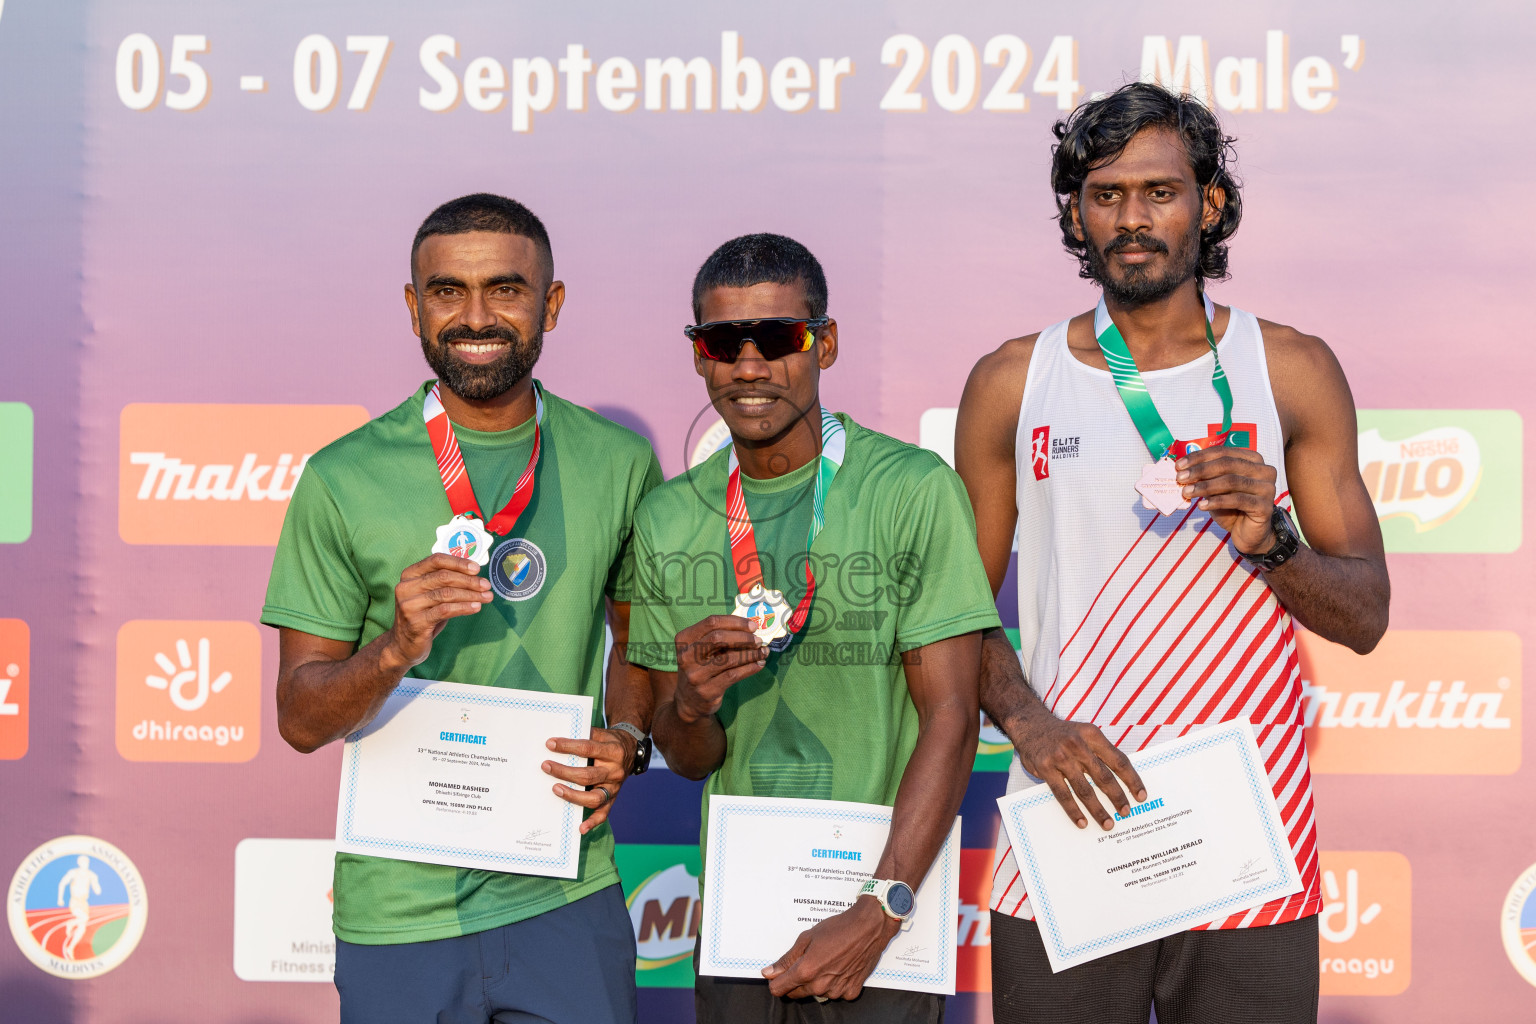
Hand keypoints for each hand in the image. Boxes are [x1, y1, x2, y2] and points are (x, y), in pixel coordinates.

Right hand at [384, 553, 492, 667]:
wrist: (404, 644)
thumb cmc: (424, 615)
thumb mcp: (432, 594)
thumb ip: (446, 582)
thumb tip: (475, 574)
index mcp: (409, 575)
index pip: (436, 560)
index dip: (459, 563)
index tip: (477, 569)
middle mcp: (406, 587)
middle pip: (443, 577)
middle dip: (469, 581)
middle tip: (487, 585)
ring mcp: (409, 605)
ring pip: (446, 594)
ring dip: (471, 595)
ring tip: (486, 597)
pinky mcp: (416, 622)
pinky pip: (445, 610)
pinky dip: (464, 607)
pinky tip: (476, 607)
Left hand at [544, 727, 636, 834]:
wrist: (631, 750)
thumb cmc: (609, 741)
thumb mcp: (602, 733)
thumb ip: (584, 734)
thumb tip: (558, 738)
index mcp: (613, 751)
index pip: (587, 749)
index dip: (568, 746)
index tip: (550, 744)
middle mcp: (615, 771)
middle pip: (588, 775)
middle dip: (564, 772)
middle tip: (546, 766)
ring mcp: (614, 788)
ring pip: (594, 797)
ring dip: (572, 796)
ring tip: (555, 789)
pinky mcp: (612, 799)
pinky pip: (603, 813)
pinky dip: (593, 822)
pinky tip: (581, 828)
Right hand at [672, 615, 767, 723]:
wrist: (689, 701)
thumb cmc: (700, 668)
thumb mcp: (701, 650)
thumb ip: (719, 638)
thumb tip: (749, 628)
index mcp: (685, 639)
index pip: (711, 623)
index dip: (735, 622)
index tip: (752, 626)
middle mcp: (687, 656)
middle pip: (718, 638)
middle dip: (743, 637)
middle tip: (758, 640)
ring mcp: (695, 675)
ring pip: (728, 658)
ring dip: (751, 654)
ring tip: (763, 652)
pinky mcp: (706, 690)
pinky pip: (733, 675)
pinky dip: (749, 668)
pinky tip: (759, 664)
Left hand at [762, 896, 898, 999]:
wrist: (869, 928)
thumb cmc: (840, 928)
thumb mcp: (807, 938)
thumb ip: (787, 959)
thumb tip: (770, 972)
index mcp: (806, 971)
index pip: (779, 989)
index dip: (776, 981)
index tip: (779, 974)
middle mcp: (820, 985)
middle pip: (796, 993)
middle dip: (796, 980)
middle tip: (807, 961)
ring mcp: (837, 991)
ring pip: (816, 993)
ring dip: (816, 982)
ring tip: (827, 961)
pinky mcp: (851, 992)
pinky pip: (836, 993)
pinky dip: (835, 983)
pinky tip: (840, 967)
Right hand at [1012, 711, 1146, 830]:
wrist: (1030, 723)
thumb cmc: (1062, 733)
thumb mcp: (1084, 733)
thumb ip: (1100, 752)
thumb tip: (1122, 780)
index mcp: (1092, 735)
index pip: (1119, 760)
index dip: (1132, 780)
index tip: (1141, 796)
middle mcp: (1078, 745)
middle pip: (1103, 777)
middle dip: (1117, 797)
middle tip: (1126, 813)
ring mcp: (1061, 757)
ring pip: (1084, 789)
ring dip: (1098, 809)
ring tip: (1108, 823)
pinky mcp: (1045, 768)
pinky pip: (1063, 794)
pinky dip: (1074, 810)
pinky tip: (1082, 822)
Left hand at [1175, 447, 1276, 553]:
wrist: (1248, 533)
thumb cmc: (1231, 508)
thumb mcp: (1215, 489)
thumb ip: (1205, 477)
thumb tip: (1183, 470)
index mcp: (1252, 459)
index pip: (1223, 452)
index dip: (1199, 457)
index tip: (1179, 465)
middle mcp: (1264, 470)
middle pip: (1227, 464)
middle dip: (1200, 470)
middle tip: (1180, 478)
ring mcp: (1267, 487)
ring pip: (1232, 481)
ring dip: (1205, 486)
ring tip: (1186, 492)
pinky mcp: (1265, 506)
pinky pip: (1237, 500)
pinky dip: (1216, 502)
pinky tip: (1201, 505)